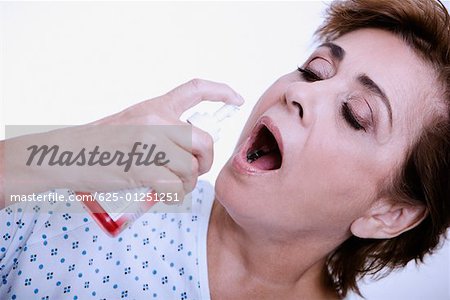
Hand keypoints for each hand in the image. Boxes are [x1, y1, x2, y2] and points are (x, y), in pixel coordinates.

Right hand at [0, 79, 243, 206]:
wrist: (65, 155)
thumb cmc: (100, 143)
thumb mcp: (133, 123)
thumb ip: (162, 129)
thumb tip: (190, 148)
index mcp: (154, 106)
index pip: (194, 89)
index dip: (221, 91)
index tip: (235, 100)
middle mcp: (155, 121)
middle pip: (203, 140)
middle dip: (205, 160)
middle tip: (192, 170)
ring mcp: (149, 143)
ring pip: (191, 168)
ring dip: (186, 182)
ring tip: (170, 184)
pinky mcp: (142, 168)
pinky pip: (175, 186)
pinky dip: (173, 194)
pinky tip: (159, 192)